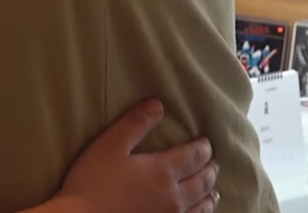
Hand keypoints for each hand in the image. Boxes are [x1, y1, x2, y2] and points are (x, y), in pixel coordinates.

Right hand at [56, 100, 217, 212]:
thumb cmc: (93, 181)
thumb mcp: (109, 145)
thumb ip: (135, 124)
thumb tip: (158, 104)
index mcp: (163, 171)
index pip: (193, 156)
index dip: (203, 148)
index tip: (206, 142)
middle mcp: (174, 196)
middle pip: (202, 181)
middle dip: (210, 169)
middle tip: (214, 163)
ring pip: (201, 206)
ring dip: (210, 195)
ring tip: (213, 191)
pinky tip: (198, 212)